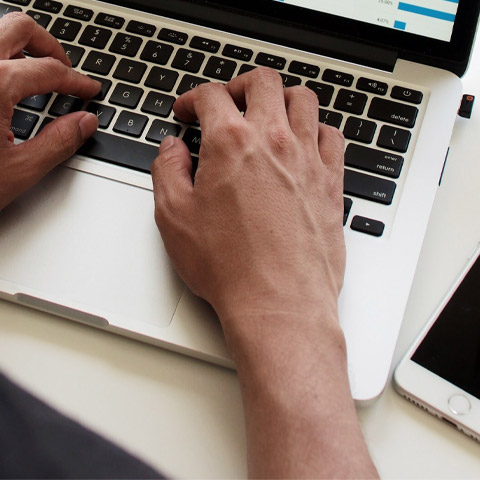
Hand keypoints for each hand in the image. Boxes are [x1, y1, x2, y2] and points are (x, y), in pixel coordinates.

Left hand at [0, 12, 99, 210]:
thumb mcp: (18, 170)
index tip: (89, 89)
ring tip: (36, 71)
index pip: (49, 70)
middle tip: (65, 71)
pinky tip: (3, 82)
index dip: (77, 81)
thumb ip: (58, 142)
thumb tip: (84, 123)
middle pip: (19, 28)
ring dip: (20, 47)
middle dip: (50, 47)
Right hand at [152, 68, 345, 327]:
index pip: (212, 96)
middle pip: (263, 83)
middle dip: (239, 85)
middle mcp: (274, 142)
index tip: (188, 111)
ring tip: (269, 114)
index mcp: (232, 144)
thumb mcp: (174, 217)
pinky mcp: (331, 183)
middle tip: (229, 101)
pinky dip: (316, 129)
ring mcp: (308, 160)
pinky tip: (304, 143)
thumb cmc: (229, 266)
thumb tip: (172, 149)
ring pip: (303, 100)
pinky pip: (331, 136)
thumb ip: (167, 171)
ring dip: (282, 98)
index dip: (193, 99)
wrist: (278, 302)